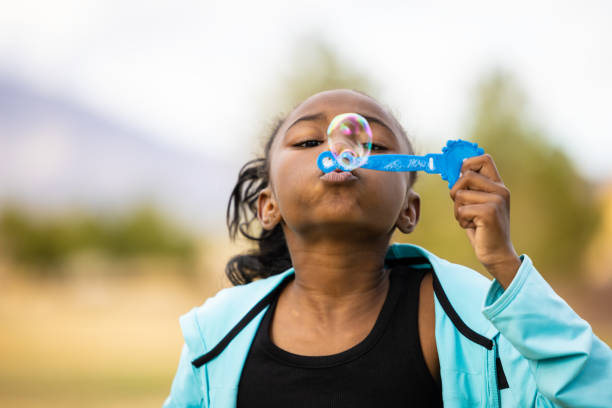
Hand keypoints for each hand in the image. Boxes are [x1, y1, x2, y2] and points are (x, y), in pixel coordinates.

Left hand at [449, 154, 520, 288]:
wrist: (496, 254)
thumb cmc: (483, 228)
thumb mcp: (477, 204)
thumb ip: (470, 188)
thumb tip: (453, 171)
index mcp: (498, 185)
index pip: (484, 159)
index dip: (467, 163)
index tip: (459, 177)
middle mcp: (500, 190)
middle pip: (466, 175)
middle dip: (455, 191)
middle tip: (461, 206)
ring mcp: (496, 201)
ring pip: (460, 194)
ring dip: (458, 210)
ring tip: (470, 220)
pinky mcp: (489, 212)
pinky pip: (461, 210)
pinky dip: (461, 220)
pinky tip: (473, 227)